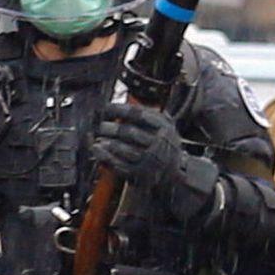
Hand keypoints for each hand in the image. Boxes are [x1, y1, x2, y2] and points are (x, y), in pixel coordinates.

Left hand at [91, 101, 219, 231]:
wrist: (177, 173)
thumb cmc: (166, 145)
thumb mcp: (166, 126)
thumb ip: (151, 114)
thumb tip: (129, 100)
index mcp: (163, 127)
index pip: (138, 114)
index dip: (120, 109)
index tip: (107, 107)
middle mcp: (158, 143)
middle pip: (129, 133)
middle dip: (111, 128)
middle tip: (100, 126)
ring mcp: (149, 160)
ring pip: (124, 149)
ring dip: (108, 142)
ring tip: (97, 137)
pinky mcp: (140, 174)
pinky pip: (120, 164)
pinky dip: (106, 157)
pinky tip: (97, 150)